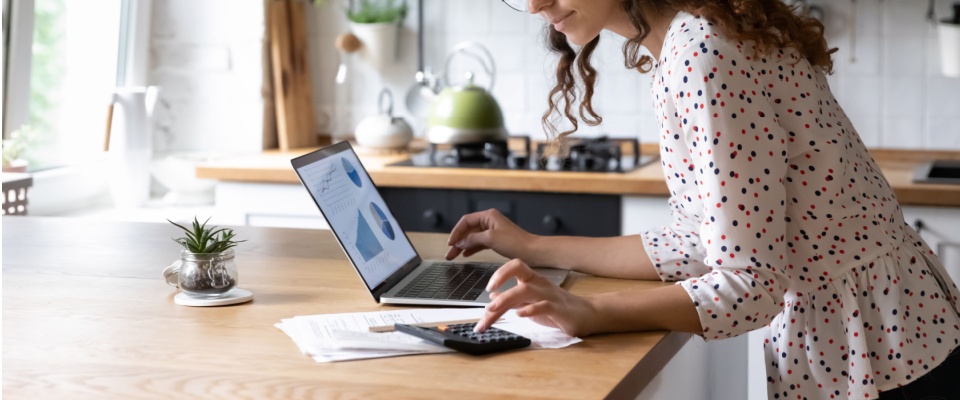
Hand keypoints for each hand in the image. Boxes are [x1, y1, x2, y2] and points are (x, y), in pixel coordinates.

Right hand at [445, 209, 534, 260]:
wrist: (532, 252)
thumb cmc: (516, 242)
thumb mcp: (491, 238)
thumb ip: (473, 239)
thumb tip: (460, 242)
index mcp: (488, 216)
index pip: (466, 221)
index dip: (456, 232)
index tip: (450, 243)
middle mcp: (489, 221)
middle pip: (468, 230)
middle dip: (457, 241)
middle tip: (449, 252)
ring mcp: (492, 231)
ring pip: (472, 238)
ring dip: (463, 246)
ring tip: (454, 256)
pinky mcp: (496, 241)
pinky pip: (479, 243)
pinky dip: (471, 249)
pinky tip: (466, 254)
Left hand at [475, 259, 597, 336]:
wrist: (588, 314)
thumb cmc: (558, 308)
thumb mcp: (531, 302)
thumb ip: (512, 299)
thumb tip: (492, 295)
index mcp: (533, 280)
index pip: (516, 265)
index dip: (500, 272)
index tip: (488, 287)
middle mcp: (540, 284)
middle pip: (518, 275)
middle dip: (498, 285)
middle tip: (485, 304)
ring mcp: (550, 296)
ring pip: (526, 290)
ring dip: (507, 298)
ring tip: (493, 309)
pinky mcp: (560, 310)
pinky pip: (544, 306)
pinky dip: (531, 310)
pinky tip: (520, 314)